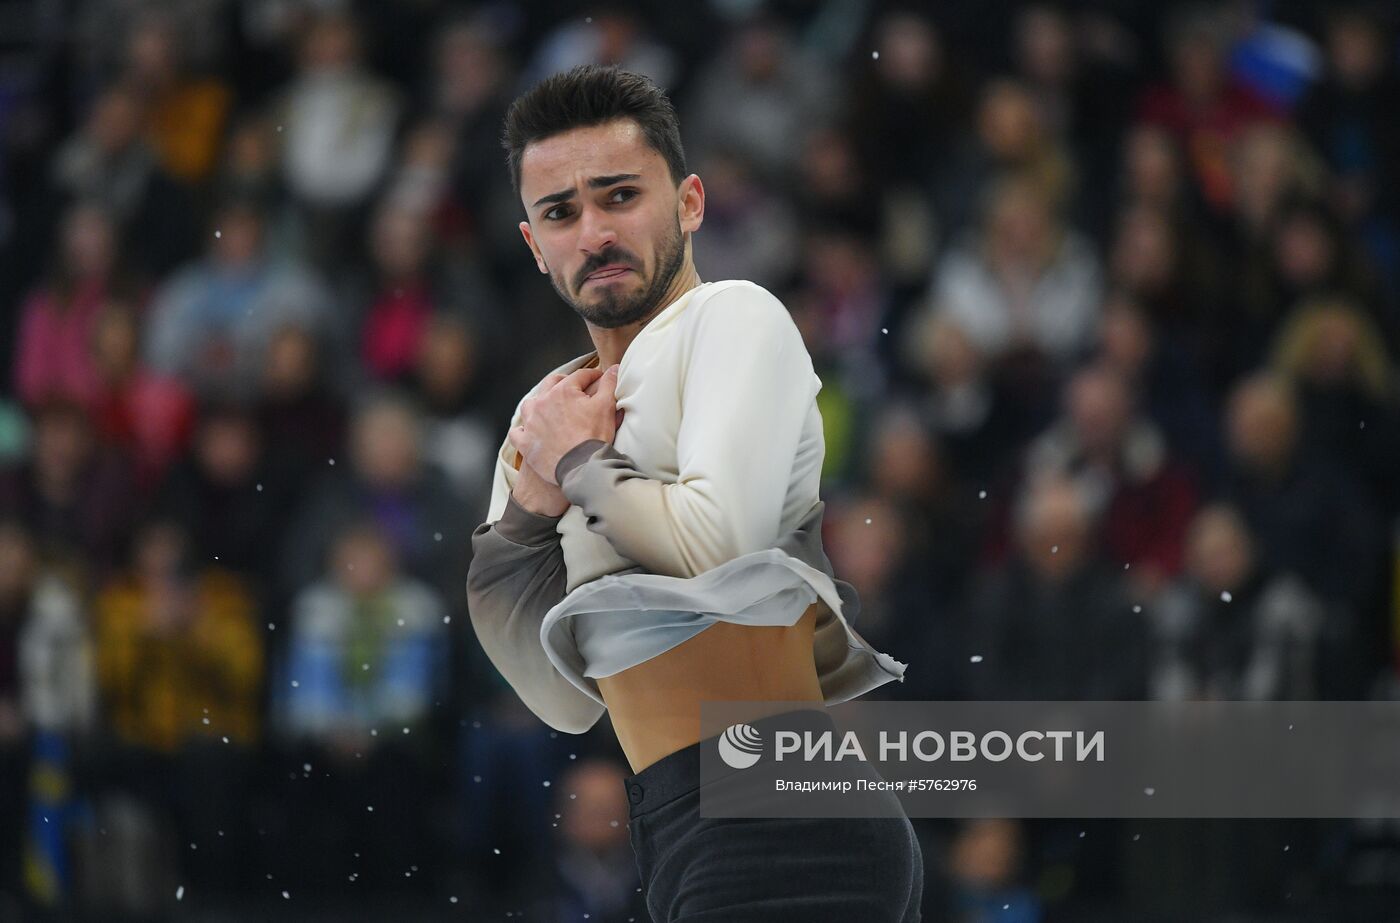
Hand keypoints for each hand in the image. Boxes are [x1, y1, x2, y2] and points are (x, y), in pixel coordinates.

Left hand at [510, 364, 619, 485]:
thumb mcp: (606, 407)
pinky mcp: (525, 443)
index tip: (598, 379)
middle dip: (563, 383)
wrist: (581, 467)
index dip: (592, 376)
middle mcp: (542, 402)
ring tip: (547, 409)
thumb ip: (610, 384)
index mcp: (562, 392)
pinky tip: (530, 432)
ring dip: (538, 404)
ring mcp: (530, 423)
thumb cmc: (594, 437)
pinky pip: (517, 433)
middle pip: (551, 384)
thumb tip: (613, 368)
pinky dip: (523, 431)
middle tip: (573, 388)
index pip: (579, 376)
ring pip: (529, 405)